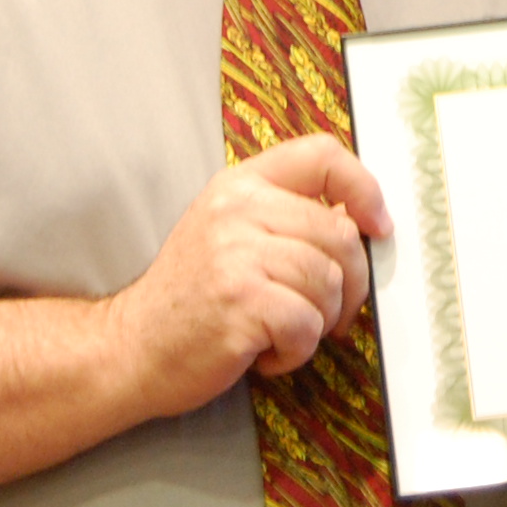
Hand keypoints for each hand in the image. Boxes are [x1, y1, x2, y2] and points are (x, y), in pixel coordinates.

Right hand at [107, 134, 391, 418]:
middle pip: (339, 234)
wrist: (130, 347)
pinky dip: (297, 351)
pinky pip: (307, 324)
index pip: (322, 154)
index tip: (377, 226)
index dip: (364, 188)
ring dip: (319, 322)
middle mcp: (237, 209)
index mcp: (240, 184)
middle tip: (329, 312)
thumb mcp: (229, 233)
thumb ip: (285, 216)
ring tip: (284, 332)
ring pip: (328, 282)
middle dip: (350, 285)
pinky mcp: (239, 303)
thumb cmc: (190, 297)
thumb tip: (357, 221)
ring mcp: (236, 255)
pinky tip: (267, 352)